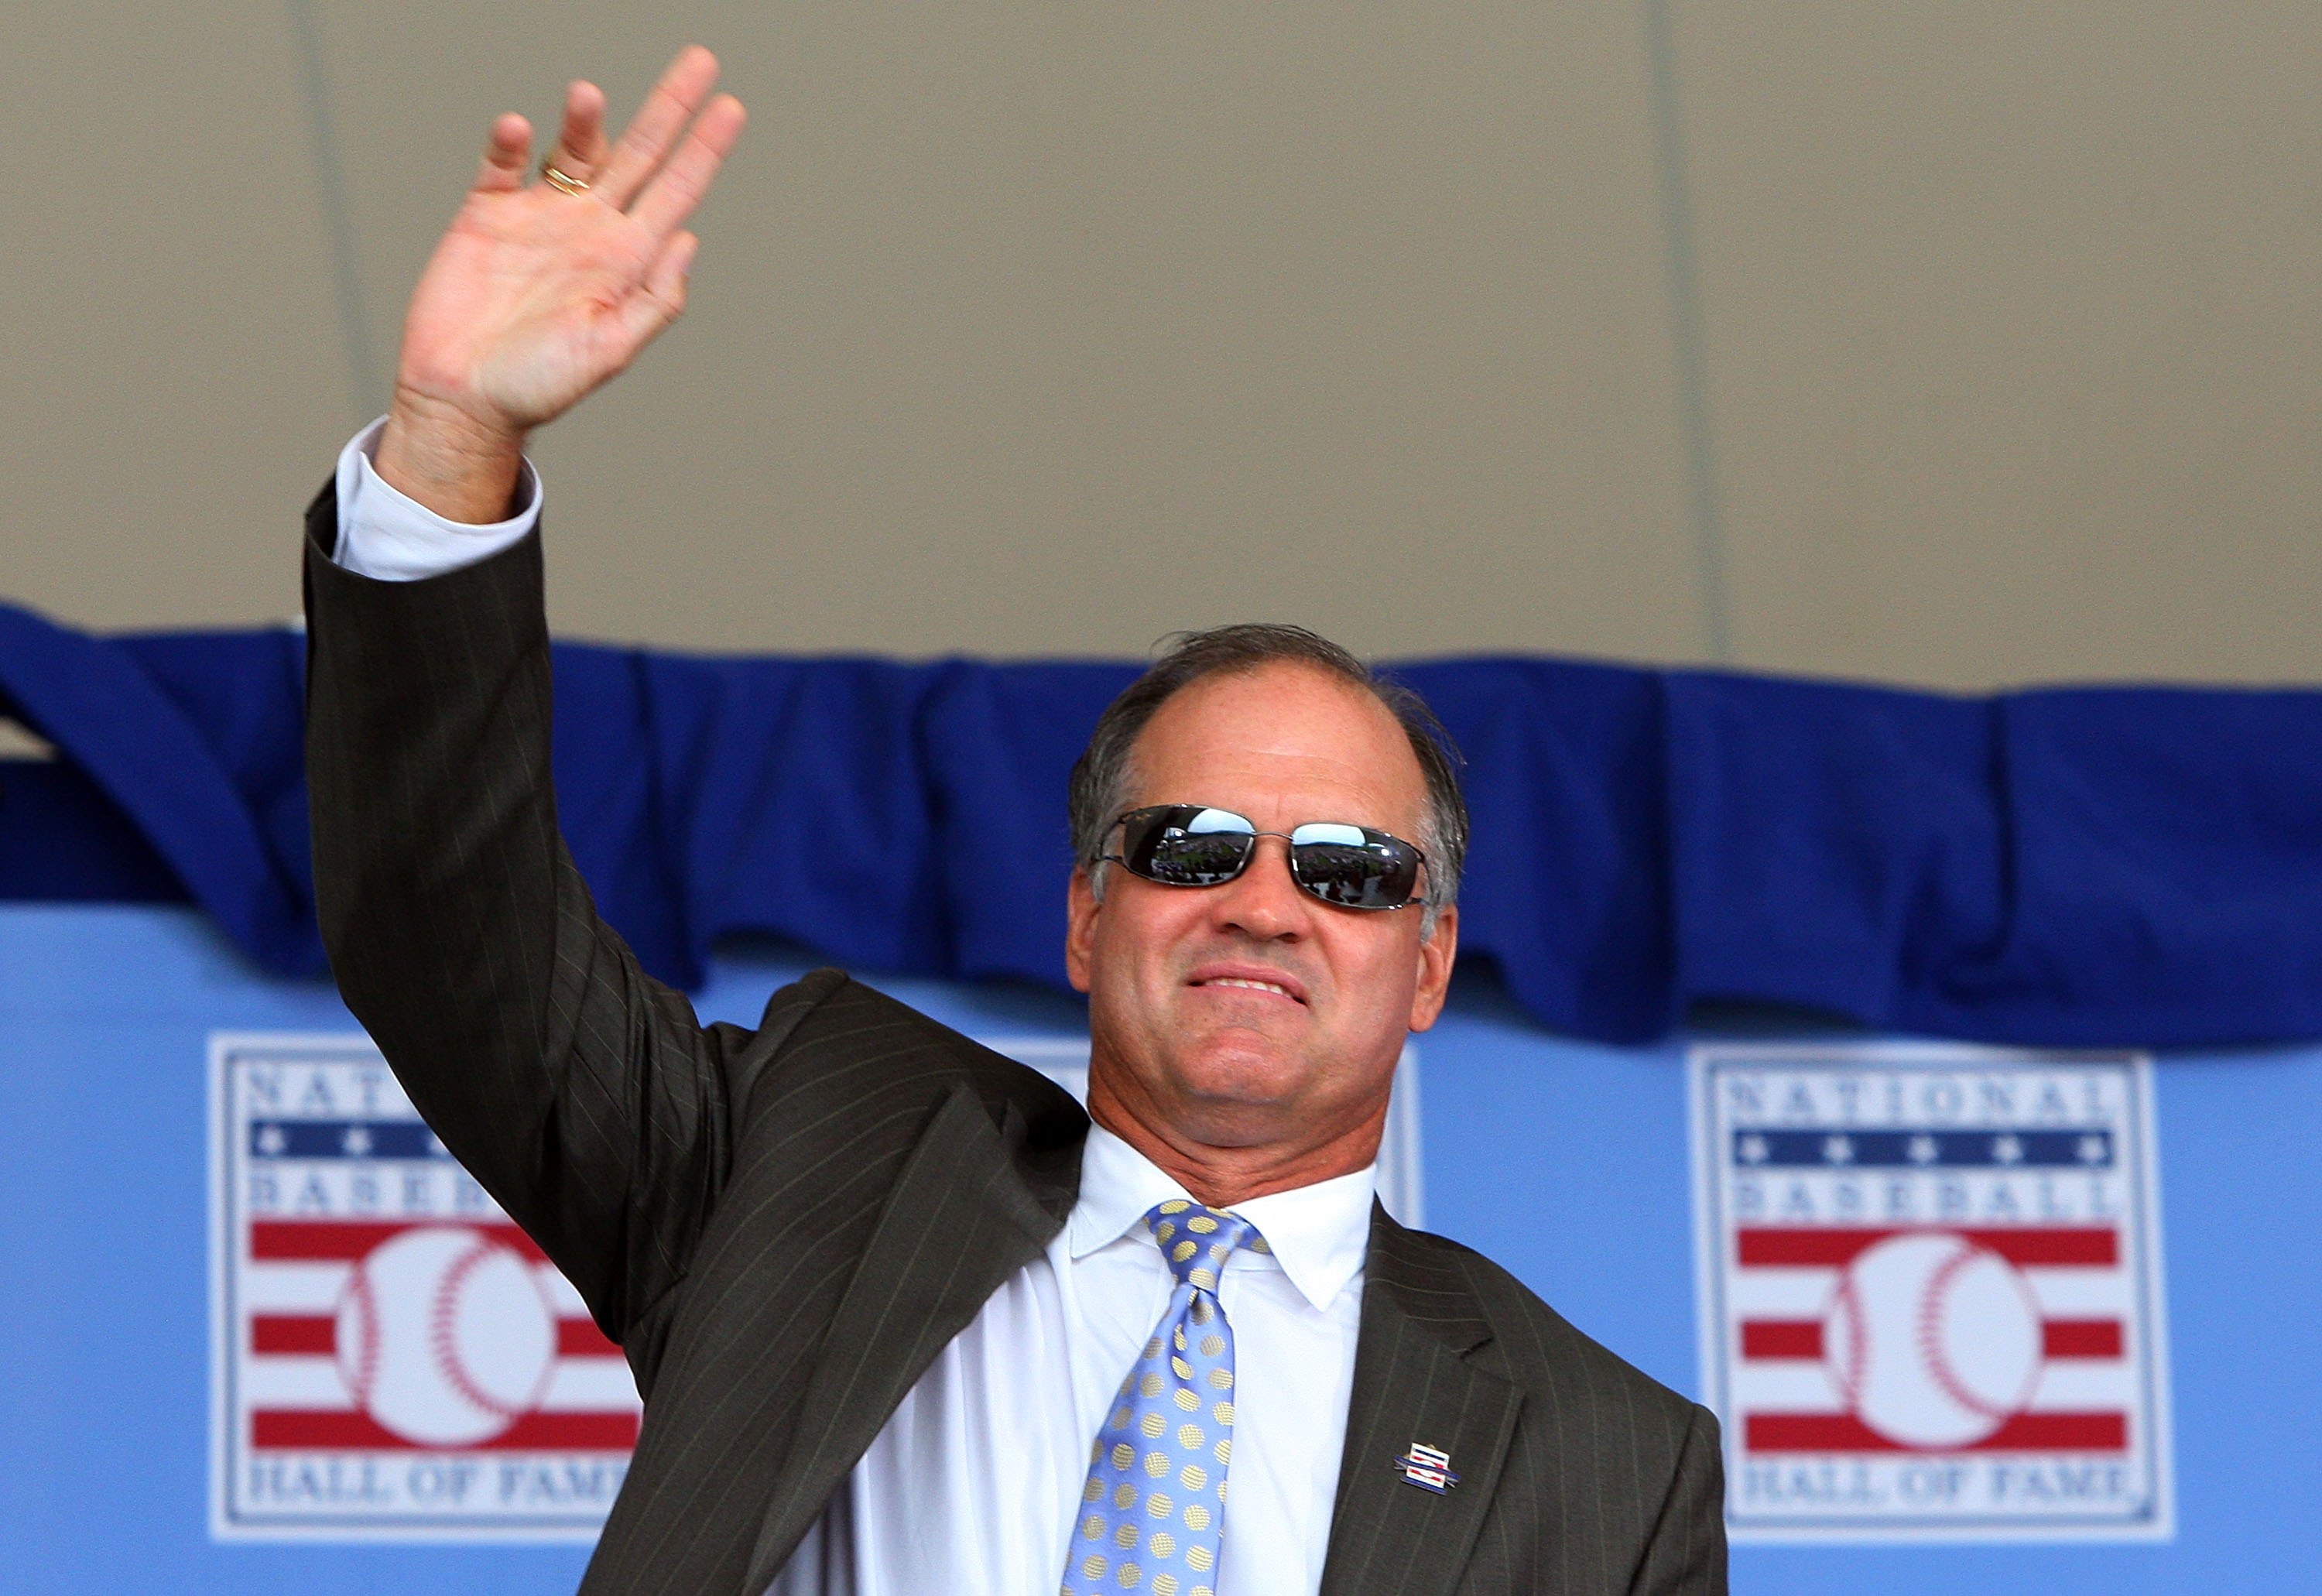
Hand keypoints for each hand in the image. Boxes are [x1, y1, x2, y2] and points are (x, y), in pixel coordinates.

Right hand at [375, 46, 746, 520]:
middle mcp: (590, 229)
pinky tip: (517, 127)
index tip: (731, 106)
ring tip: (589, 94)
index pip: (676, 192)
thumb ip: (654, 299)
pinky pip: (502, 166)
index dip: (704, 150)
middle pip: (637, 154)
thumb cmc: (539, 386)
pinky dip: (509, 144)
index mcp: (627, 259)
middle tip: (700, 61)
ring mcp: (539, 217)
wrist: (465, 400)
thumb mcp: (610, 351)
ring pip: (573, 150)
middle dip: (669, 108)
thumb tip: (689, 240)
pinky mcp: (487, 215)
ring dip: (585, 121)